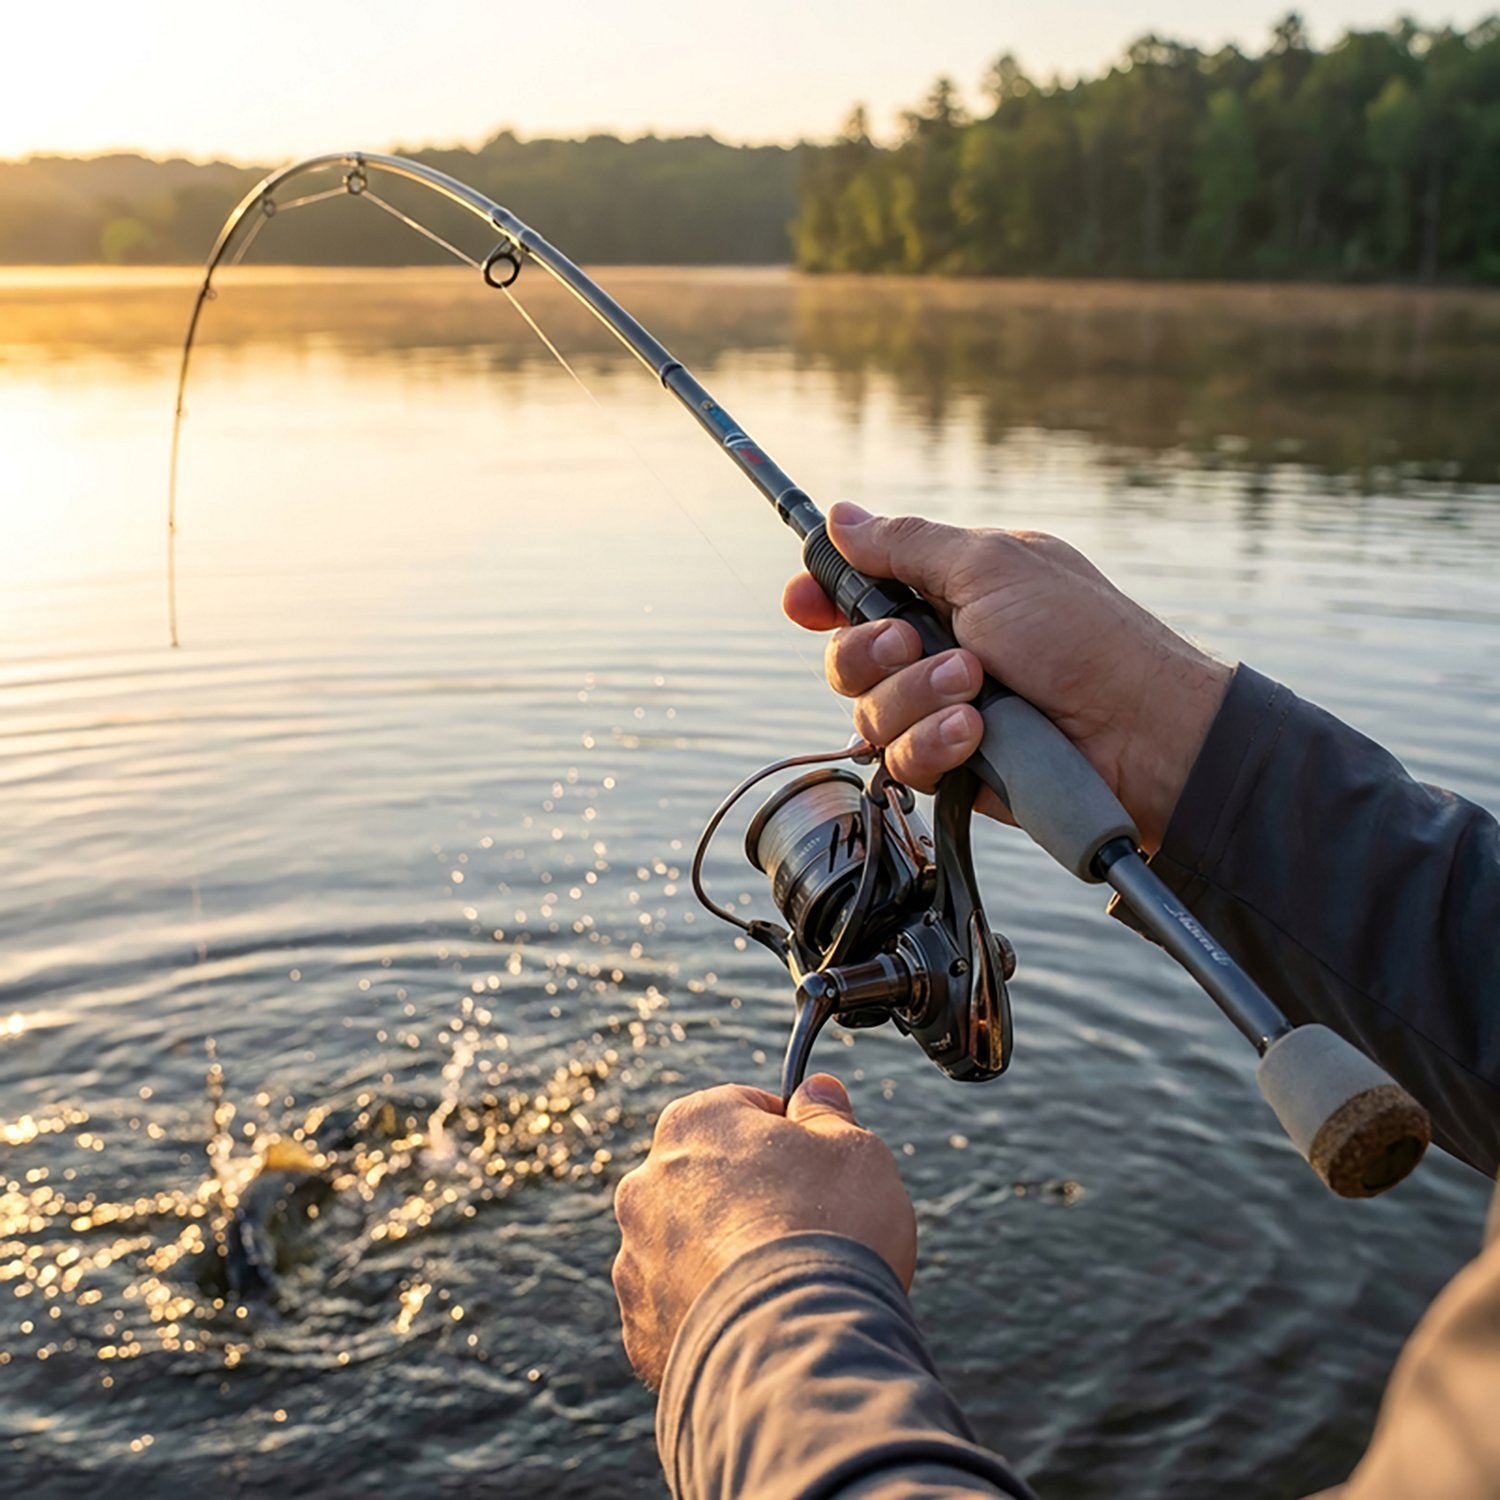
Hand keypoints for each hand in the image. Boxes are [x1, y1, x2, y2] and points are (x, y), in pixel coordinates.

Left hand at [611, 1074, 914, 1389]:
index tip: (819, 1166)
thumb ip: (828, 1112)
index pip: (742, 1109)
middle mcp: (646, 1185)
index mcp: (693, 1124)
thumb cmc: (832, 1229)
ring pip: (688, 1247)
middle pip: (708, 1179)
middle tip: (806, 1229)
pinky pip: (679, 1312)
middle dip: (750, 1198)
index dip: (788, 1135)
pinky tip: (756, 1327)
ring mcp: (636, 1261)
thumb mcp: (854, 1148)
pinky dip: (711, 1317)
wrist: (798, 1346)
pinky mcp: (640, 1330)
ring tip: (782, 1288)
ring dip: (724, 1258)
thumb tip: (817, 1089)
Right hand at [783, 503, 1232, 852]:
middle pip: (847, 656)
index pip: (859, 592)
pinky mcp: (951, 766)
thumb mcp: (991, 567)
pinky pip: (901, 760)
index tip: (802, 602)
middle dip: (874, 652)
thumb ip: (906, 546)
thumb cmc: (1083, 637)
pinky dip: (934, 742)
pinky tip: (977, 734)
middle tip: (918, 643)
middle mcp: (937, 651)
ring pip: (867, 711)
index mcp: (948, 591)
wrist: (1141, 733)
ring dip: (915, 697)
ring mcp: (941, 712)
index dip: (821, 597)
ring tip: (978, 690)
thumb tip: (841, 516)